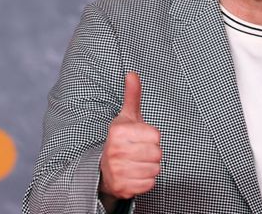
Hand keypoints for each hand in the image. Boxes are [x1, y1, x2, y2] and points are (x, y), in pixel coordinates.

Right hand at [99, 72, 161, 200]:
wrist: (103, 169)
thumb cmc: (122, 140)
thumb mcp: (126, 117)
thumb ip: (132, 96)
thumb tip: (132, 73)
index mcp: (119, 132)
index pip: (156, 136)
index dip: (152, 138)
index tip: (141, 138)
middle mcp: (115, 151)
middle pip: (157, 153)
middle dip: (152, 154)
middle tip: (139, 152)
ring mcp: (117, 171)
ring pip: (155, 169)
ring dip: (150, 167)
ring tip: (137, 163)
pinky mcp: (122, 188)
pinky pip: (150, 184)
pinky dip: (146, 181)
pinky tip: (135, 175)